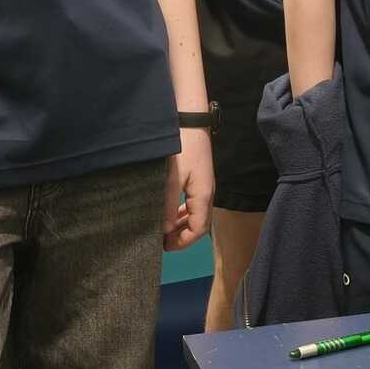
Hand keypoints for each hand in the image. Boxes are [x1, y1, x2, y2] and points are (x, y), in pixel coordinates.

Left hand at [163, 128, 213, 250]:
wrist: (191, 121)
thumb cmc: (182, 149)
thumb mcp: (172, 178)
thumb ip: (169, 205)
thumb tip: (165, 230)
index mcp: (203, 196)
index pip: (198, 230)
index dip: (183, 243)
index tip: (164, 247)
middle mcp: (207, 194)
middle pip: (199, 225)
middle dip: (182, 237)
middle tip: (161, 242)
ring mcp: (204, 186)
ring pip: (197, 215)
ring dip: (182, 226)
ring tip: (164, 232)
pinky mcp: (199, 179)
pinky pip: (193, 205)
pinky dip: (183, 214)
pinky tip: (171, 214)